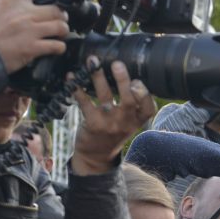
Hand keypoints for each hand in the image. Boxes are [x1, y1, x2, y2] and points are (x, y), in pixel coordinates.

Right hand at [0, 0, 68, 72]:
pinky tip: (56, 48)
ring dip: (63, 30)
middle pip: (56, 8)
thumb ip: (7, 7)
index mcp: (10, 1)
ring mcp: (30, 31)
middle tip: (60, 19)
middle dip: (61, 14)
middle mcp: (23, 13)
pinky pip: (57, 45)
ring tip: (60, 34)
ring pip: (60, 26)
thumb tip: (16, 6)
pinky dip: (59, 47)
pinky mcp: (33, 48)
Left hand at [71, 57, 156, 174]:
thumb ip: (132, 103)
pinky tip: (70, 78)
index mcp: (137, 120)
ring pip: (105, 98)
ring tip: (92, 62)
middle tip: (117, 64)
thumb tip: (125, 71)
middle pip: (129, 100)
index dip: (145, 95)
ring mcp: (109, 124)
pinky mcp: (92, 124)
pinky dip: (77, 89)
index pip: (149, 108)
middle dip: (123, 80)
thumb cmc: (113, 132)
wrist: (96, 156)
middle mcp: (125, 122)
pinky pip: (84, 104)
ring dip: (98, 78)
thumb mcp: (129, 122)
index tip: (137, 81)